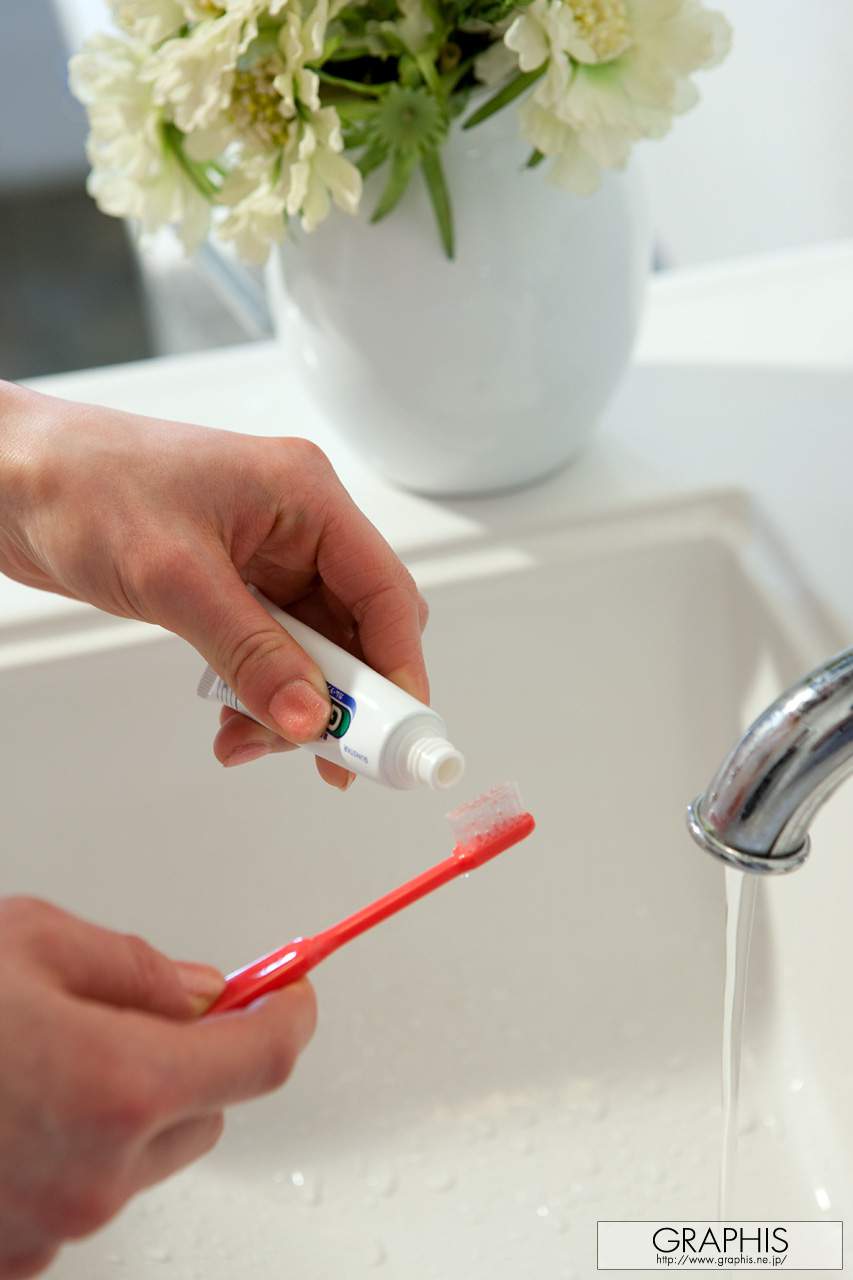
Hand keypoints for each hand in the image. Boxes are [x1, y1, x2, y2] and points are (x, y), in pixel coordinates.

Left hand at [0, 382, 428, 786]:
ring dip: (295, 703)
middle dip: (345, 697)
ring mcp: (264, 554)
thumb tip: (309, 717)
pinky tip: (231, 721)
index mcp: (304, 495)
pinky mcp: (231, 582)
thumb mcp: (174, 577)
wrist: (6, 476)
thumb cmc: (80, 485)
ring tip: (248, 742)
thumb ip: (250, 653)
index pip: (385, 592)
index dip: (398, 670)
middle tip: (327, 757)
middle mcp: (295, 523)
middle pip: (358, 627)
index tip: (396, 736)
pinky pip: (273, 649)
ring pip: (316, 648)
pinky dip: (260, 691)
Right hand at [0, 897, 315, 1278]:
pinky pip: (85, 1194)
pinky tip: (19, 1107)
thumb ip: (133, 967)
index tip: (292, 992)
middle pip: (209, 1112)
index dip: (288, 1015)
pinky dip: (79, 1150)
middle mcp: (97, 1174)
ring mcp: (53, 1229)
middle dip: (199, 1055)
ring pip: (147, 1156)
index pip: (259, 1060)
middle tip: (148, 1010)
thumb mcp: (29, 942)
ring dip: (135, 1105)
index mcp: (116, 1083)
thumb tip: (200, 990)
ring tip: (51, 1059)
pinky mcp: (14, 1258)